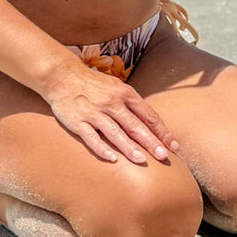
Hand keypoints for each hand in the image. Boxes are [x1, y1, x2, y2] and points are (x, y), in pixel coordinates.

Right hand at [43, 61, 179, 164]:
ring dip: (129, 148)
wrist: (63, 76)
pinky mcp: (78, 122)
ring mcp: (95, 113)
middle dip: (151, 142)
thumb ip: (131, 103)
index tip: (173, 144)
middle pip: (135, 126)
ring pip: (115, 133)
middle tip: (164, 156)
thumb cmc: (94, 84)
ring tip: (142, 160)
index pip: (148, 115)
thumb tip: (150, 123)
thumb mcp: (117, 86)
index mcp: (125, 93)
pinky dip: (102, 148)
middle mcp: (112, 103)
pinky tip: (112, 159)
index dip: (161, 131)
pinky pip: (92, 138)